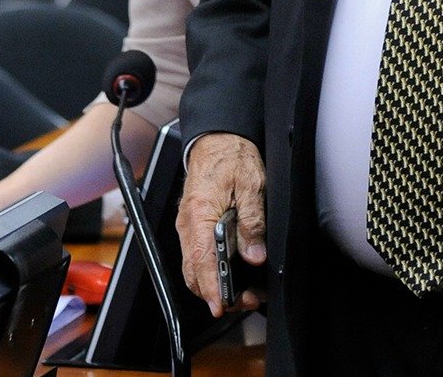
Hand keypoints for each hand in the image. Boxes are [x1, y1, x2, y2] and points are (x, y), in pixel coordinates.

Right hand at [176, 132, 265, 316]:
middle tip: (243, 300)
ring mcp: (188, 225)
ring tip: (241, 291)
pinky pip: (195, 254)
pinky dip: (209, 270)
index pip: (201, 261)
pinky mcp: (193, 224)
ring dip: (213, 283)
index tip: (222, 305)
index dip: (212, 287)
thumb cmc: (230, 156)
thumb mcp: (250, 185)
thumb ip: (252, 221)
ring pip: (193, 266)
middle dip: (215, 292)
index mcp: (199, 214)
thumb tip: (254, 254)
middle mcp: (188, 224)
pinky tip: (229, 273)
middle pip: (193, 271)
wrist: (216, 138)